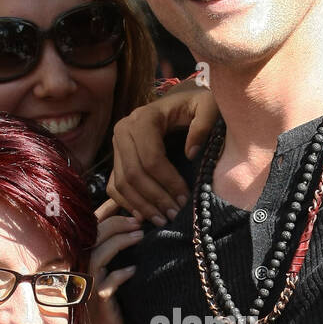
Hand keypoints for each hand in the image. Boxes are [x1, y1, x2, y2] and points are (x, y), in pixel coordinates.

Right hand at [61, 201, 142, 323]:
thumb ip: (120, 269)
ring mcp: (89, 295)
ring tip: (140, 235)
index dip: (106, 214)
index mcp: (86, 270)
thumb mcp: (116, 294)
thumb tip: (140, 243)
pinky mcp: (100, 312)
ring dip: (119, 242)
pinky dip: (120, 276)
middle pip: (92, 238)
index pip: (92, 233)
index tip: (128, 202)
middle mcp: (83, 279)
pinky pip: (105, 287)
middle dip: (116, 222)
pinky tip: (134, 272)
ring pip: (97, 257)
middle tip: (139, 218)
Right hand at [109, 81, 218, 223]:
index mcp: (144, 117)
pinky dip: (126, 203)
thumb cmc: (197, 105)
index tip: (185, 199)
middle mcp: (124, 130)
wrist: (181, 103)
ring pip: (122, 183)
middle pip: (134, 173)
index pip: (151, 157)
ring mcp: (117, 145)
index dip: (168, 182)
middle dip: (155, 198)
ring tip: (163, 220)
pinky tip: (144, 217)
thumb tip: (191, 152)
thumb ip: (205, 124)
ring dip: (142, 206)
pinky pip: (114, 186)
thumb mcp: (208, 106)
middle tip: (174, 215)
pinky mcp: (116, 158)